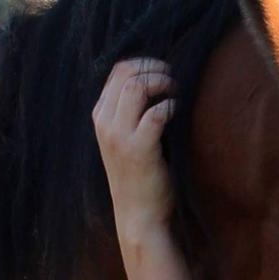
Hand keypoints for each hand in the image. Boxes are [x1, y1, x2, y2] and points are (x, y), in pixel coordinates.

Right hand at [92, 58, 176, 240]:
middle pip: (126, 73)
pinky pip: (155, 114)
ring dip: (162, 82)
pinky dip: (170, 105)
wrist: (137, 215)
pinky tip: (177, 110)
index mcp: (100, 117)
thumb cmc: (138, 177)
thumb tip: (155, 84)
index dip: (144, 64)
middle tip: (174, 78)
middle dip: (154, 68)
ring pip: (137, 87)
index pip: (116, 72)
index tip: (163, 71)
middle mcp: (105, 123)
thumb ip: (131, 114)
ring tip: (176, 90)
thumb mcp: (125, 140)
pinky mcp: (139, 149)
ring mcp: (119, 136)